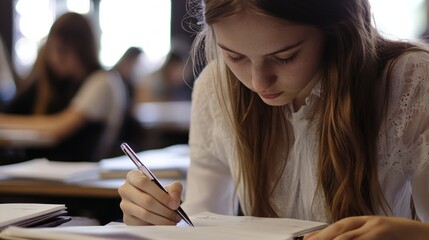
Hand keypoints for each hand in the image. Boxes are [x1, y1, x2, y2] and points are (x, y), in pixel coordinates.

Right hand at [118, 169, 182, 224]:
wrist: (155, 203)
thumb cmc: (161, 193)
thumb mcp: (170, 186)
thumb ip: (175, 189)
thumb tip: (173, 200)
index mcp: (133, 176)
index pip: (143, 182)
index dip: (160, 194)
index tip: (174, 204)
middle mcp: (125, 190)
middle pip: (146, 200)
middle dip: (164, 210)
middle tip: (176, 215)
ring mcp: (125, 205)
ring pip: (144, 214)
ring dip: (162, 219)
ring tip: (173, 220)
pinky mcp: (127, 219)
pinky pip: (142, 224)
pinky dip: (156, 225)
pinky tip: (165, 224)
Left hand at [304, 216, 428, 239]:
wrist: (427, 235)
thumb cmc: (403, 239)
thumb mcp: (378, 236)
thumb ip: (361, 237)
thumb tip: (340, 239)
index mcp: (366, 222)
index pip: (338, 226)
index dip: (321, 233)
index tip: (307, 239)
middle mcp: (369, 221)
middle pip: (340, 228)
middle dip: (322, 236)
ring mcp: (377, 226)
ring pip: (348, 234)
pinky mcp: (384, 230)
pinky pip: (363, 239)